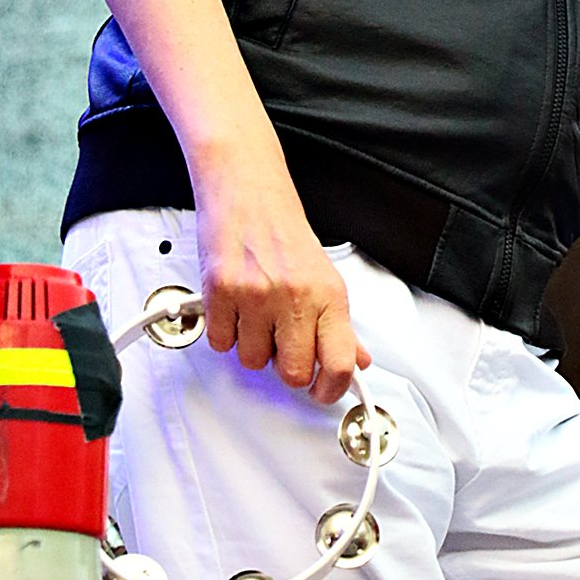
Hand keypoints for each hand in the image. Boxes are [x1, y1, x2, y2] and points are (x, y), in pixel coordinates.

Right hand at [190, 129, 370, 404]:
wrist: (247, 188)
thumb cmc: (283, 230)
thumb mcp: (324, 274)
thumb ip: (340, 324)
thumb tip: (358, 361)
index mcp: (329, 293)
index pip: (341, 363)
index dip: (331, 389)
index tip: (322, 391)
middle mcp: (296, 295)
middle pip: (294, 374)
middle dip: (285, 367)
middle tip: (282, 343)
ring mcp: (257, 294)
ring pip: (253, 361)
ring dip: (252, 345)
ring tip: (256, 312)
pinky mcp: (222, 291)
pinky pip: (221, 343)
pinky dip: (224, 331)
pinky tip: (235, 306)